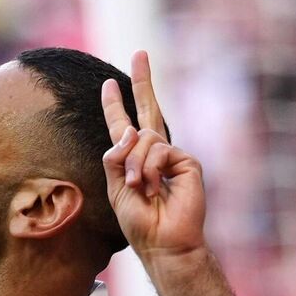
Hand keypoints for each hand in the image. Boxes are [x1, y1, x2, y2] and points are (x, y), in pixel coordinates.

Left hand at [101, 51, 205, 264]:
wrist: (163, 241)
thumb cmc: (139, 220)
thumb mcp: (115, 187)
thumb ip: (115, 157)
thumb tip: (130, 131)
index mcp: (133, 158)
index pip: (123, 125)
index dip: (115, 105)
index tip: (108, 84)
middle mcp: (154, 152)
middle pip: (148, 110)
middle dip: (142, 81)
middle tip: (140, 53)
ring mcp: (172, 155)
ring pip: (144, 139)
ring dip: (135, 164)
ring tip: (140, 187)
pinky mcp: (187, 161)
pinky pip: (159, 151)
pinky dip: (150, 169)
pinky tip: (155, 187)